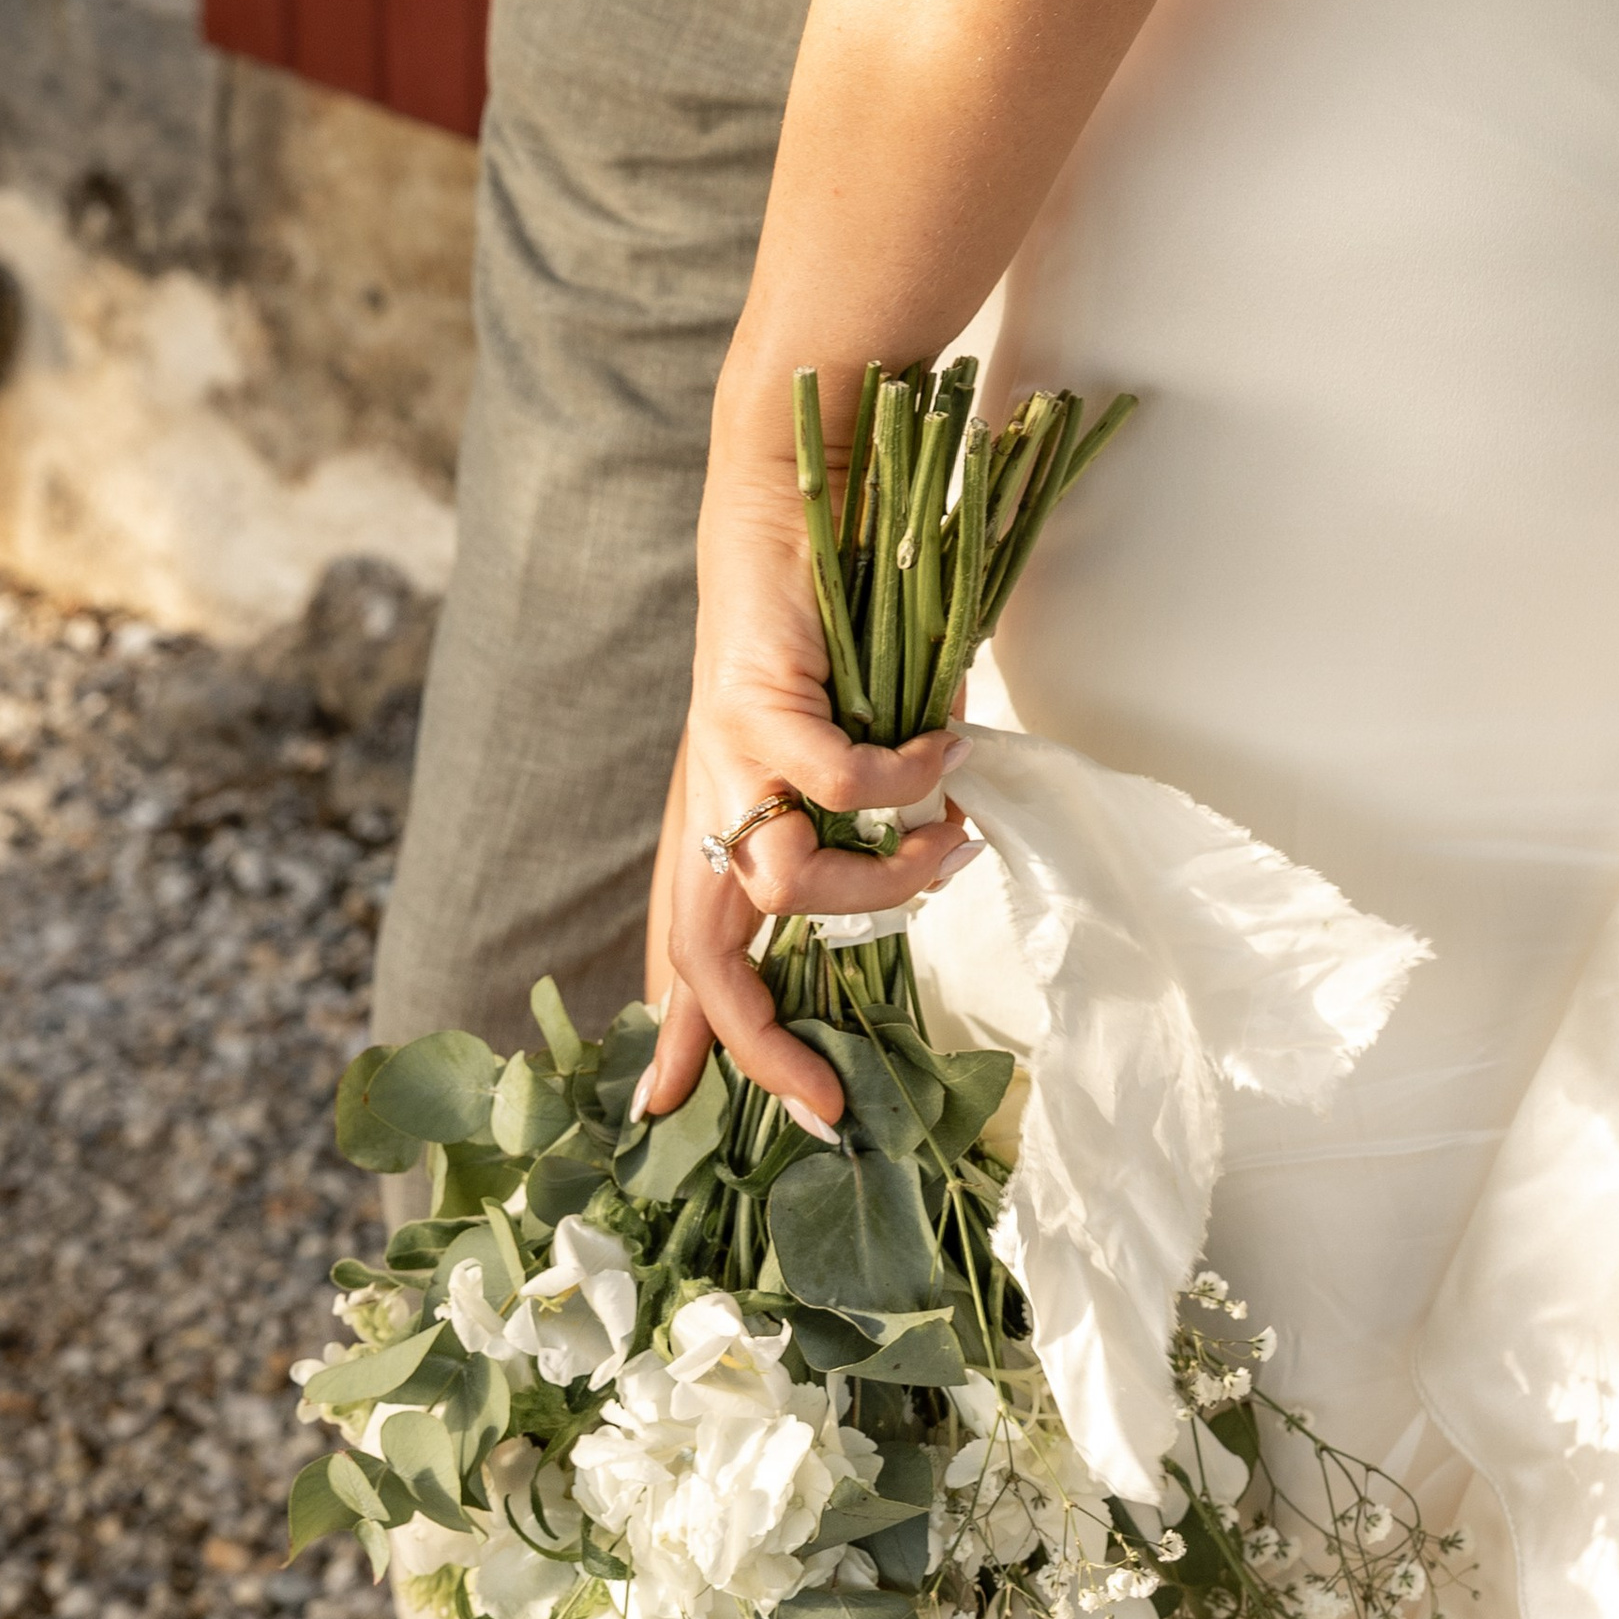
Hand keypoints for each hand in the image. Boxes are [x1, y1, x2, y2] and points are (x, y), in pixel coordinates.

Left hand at [637, 377, 971, 1126]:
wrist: (783, 503)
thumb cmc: (820, 626)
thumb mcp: (826, 744)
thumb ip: (854, 811)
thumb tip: (922, 862)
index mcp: (717, 816)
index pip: (687, 947)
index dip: (684, 1037)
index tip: (671, 1115)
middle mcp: (710, 797)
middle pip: (705, 951)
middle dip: (754, 1042)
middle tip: (822, 1100)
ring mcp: (728, 754)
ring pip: (790, 879)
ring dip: (885, 881)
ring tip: (947, 841)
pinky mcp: (761, 701)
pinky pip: (842, 782)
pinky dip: (906, 781)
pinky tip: (944, 753)